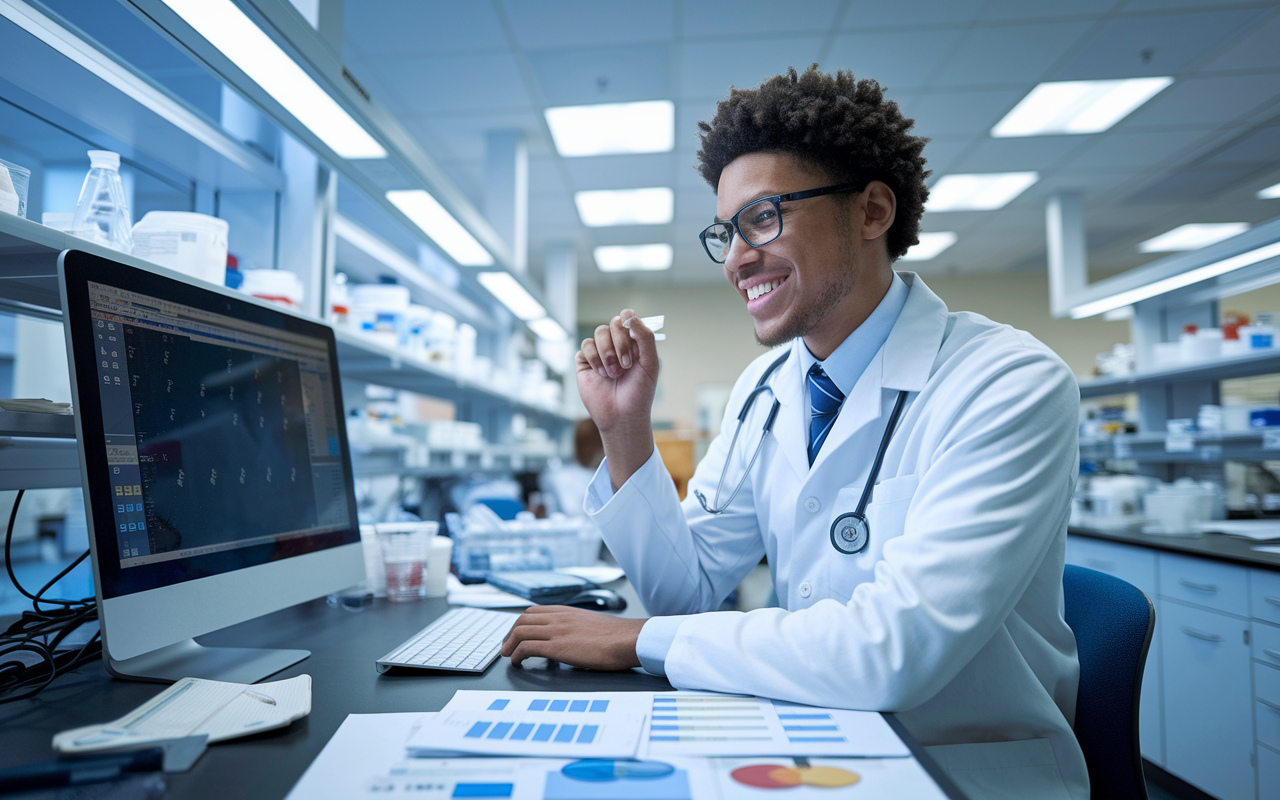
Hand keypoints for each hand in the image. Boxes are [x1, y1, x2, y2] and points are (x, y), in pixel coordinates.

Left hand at [501, 605, 646, 670]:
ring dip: (509, 644)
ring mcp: (557, 630)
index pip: (534, 611)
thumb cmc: (618, 636)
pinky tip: (518, 663)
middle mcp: (559, 617)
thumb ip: (579, 627)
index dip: (520, 622)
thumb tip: (575, 639)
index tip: (516, 634)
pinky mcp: (557, 646)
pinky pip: (527, 647)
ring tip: (508, 656)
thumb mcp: (594, 624)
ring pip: (520, 631)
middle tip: (507, 646)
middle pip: (522, 619)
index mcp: (567, 611)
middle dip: (510, 633)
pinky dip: (517, 655)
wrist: (628, 639)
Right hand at [576, 310, 659, 488]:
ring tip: (614, 373)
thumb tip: (628, 315)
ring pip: (598, 333)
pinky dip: (595, 359)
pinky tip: (602, 375)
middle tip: (627, 365)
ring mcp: (600, 353)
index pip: (628, 319)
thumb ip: (645, 337)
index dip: (628, 324)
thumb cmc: (639, 392)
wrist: (622, 416)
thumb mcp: (650, 363)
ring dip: (608, 353)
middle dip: (620, 344)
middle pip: (613, 324)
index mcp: (634, 343)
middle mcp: (616, 345)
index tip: (633, 337)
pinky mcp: (585, 362)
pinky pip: (585, 347)